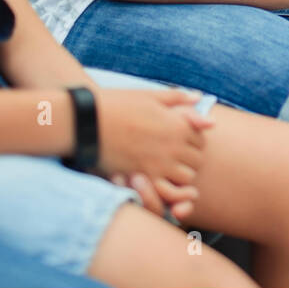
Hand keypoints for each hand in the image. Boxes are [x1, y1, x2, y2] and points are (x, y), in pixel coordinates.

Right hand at [96, 89, 212, 219]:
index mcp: (178, 124)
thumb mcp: (150, 96)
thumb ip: (178, 98)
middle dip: (189, 158)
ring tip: (164, 166)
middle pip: (197, 160)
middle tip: (172, 154)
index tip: (178, 138)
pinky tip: (153, 177)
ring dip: (179, 174)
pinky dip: (166, 187)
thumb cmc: (118, 104)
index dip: (192, 138)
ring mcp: (160, 164)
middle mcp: (174, 146)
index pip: (201, 138)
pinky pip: (168, 191)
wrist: (87, 122)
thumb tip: (199, 98)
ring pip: (186, 178)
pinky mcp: (144, 178)